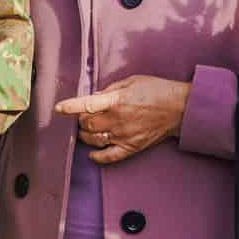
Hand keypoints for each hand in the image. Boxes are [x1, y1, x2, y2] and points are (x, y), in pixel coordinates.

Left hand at [54, 77, 190, 164]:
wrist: (179, 108)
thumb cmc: (157, 90)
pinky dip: (97, 156)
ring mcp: (124, 136)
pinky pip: (108, 157)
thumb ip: (111, 89)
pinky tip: (92, 153)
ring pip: (93, 140)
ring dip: (85, 135)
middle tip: (85, 115)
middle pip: (87, 124)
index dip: (70, 107)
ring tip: (88, 130)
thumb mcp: (132, 81)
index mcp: (117, 101)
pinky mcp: (131, 147)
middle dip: (81, 120)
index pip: (87, 104)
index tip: (58, 108)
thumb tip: (94, 97)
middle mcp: (118, 120)